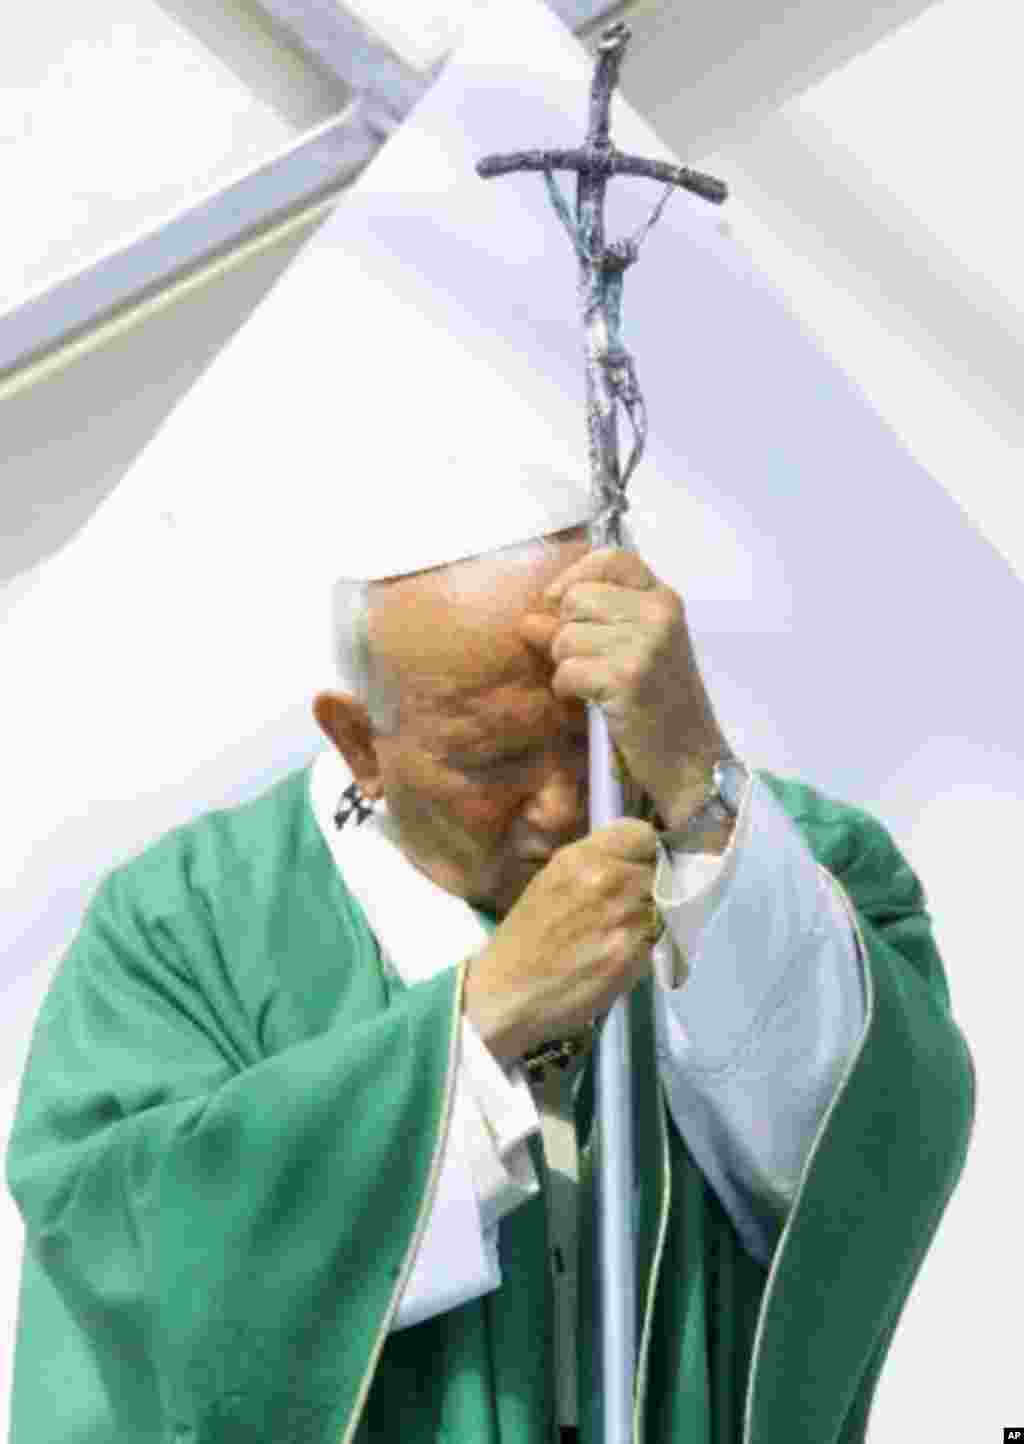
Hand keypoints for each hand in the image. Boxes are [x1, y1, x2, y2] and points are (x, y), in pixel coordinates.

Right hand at [462, 817, 658, 1063]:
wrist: (507, 994)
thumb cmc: (524, 938)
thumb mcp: (550, 881)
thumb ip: (593, 864)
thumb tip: (632, 858)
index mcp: (581, 857)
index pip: (642, 833)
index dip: (645, 851)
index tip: (638, 865)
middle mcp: (609, 880)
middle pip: (660, 870)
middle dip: (652, 885)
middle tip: (632, 905)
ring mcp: (626, 918)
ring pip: (666, 906)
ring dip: (654, 917)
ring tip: (626, 933)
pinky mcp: (635, 955)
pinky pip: (660, 939)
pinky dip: (649, 945)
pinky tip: (624, 954)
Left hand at [519, 546, 728, 827]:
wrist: (691, 760)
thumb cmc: (661, 707)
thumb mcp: (633, 654)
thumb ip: (585, 628)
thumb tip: (530, 618)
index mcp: (664, 600)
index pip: (612, 559)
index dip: (575, 576)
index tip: (558, 603)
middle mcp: (657, 613)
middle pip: (576, 599)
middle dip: (567, 632)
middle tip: (587, 662)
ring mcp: (644, 643)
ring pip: (565, 638)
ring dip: (567, 666)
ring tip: (594, 686)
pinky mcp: (626, 677)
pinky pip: (566, 672)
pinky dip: (569, 690)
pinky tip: (592, 702)